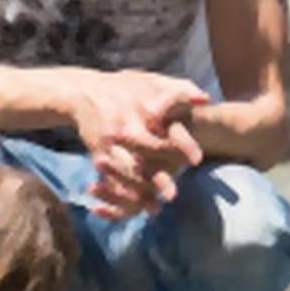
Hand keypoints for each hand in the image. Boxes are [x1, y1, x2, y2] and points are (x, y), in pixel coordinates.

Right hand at [69, 71, 205, 218]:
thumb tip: (206, 99)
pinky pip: (109, 177)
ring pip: (127, 171)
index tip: (197, 160)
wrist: (84, 91)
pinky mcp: (98, 152)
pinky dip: (119, 194)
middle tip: (172, 195)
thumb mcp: (154, 81)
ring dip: (139, 193)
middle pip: (147, 154)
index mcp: (148, 109)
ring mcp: (112, 141)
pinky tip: (132, 207)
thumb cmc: (127, 88)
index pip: (169, 128)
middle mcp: (129, 126)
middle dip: (159, 176)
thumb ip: (181, 90)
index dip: (184, 144)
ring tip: (155, 209)